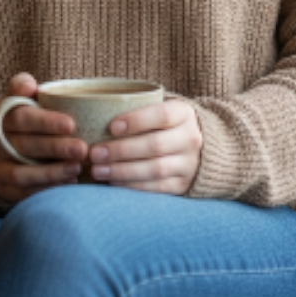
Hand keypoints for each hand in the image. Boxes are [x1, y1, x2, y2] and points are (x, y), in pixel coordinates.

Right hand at [0, 73, 88, 203]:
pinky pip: (23, 194)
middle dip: (55, 148)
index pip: (20, 118)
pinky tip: (68, 184)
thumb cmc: (18, 119)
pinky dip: (46, 190)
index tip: (72, 124)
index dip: (46, 122)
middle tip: (82, 149)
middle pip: (24, 147)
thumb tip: (29, 84)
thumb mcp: (16, 99)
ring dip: (52, 173)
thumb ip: (22, 87)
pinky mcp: (2, 190)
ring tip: (77, 168)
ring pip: (22, 174)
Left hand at [88, 98, 202, 194]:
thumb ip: (137, 108)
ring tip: (98, 170)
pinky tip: (113, 181)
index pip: (162, 115)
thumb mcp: (161, 108)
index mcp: (184, 114)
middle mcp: (190, 139)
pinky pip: (156, 188)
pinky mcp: (183, 184)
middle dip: (121, 150)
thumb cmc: (166, 124)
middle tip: (95, 153)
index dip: (136, 120)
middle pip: (155, 145)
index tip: (111, 127)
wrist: (200, 148)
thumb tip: (97, 112)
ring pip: (155, 169)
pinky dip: (132, 186)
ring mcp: (188, 164)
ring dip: (122, 171)